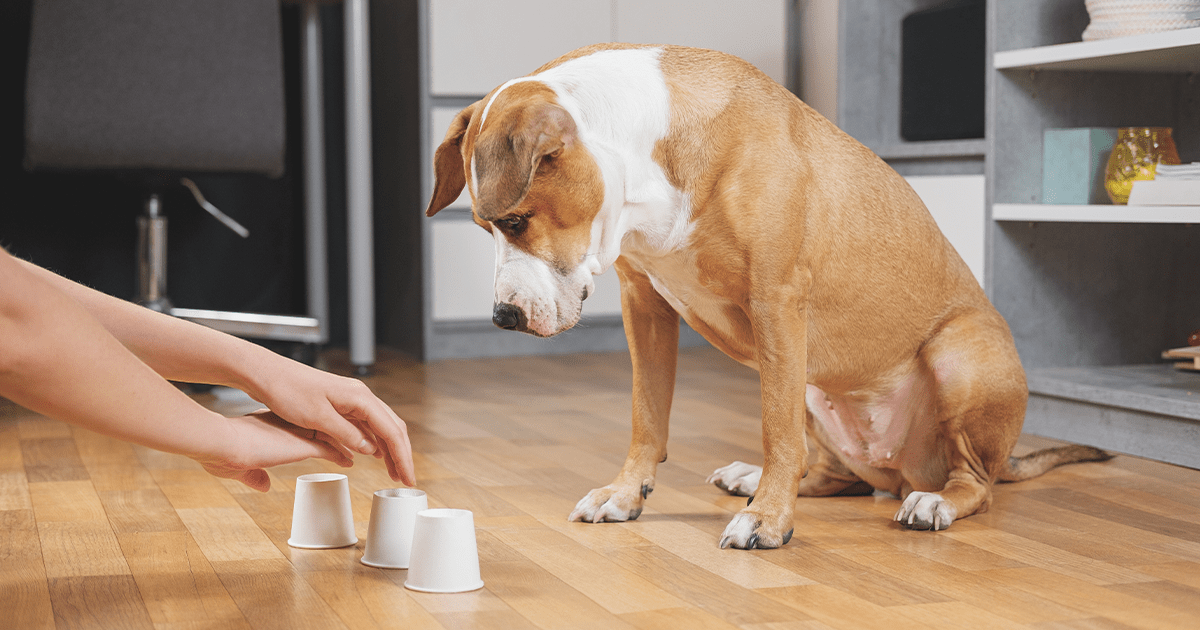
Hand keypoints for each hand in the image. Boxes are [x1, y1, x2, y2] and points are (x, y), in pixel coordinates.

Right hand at [194, 410, 354, 491]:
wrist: (223, 441)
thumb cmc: (221, 451)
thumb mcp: (237, 466)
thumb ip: (252, 476)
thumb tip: (263, 486)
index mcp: (272, 423)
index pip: (301, 426)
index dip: (313, 431)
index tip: (322, 436)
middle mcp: (289, 425)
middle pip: (321, 427)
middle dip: (337, 434)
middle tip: (350, 441)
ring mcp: (298, 432)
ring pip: (330, 435)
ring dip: (344, 444)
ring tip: (356, 452)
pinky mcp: (303, 444)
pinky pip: (330, 447)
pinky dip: (342, 454)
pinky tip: (351, 460)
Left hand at [238, 360, 414, 486]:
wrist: (267, 374)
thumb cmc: (288, 391)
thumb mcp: (317, 418)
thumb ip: (347, 434)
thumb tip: (371, 450)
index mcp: (359, 398)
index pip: (391, 431)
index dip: (402, 457)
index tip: (408, 478)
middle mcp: (360, 396)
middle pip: (392, 428)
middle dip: (401, 455)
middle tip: (405, 480)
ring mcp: (351, 399)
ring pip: (380, 427)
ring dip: (389, 450)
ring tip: (393, 472)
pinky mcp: (340, 404)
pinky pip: (365, 425)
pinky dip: (373, 442)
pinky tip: (374, 455)